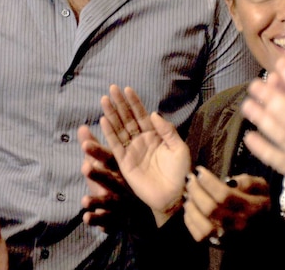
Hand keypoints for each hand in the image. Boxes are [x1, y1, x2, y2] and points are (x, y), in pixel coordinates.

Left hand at [79, 125, 127, 231]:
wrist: (144, 212)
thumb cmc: (121, 180)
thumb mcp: (109, 164)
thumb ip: (94, 147)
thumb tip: (81, 127)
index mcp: (120, 170)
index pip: (109, 160)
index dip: (98, 152)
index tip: (84, 144)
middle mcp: (122, 186)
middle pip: (110, 179)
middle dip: (98, 174)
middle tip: (84, 167)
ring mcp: (120, 203)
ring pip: (109, 201)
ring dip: (97, 201)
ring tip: (84, 201)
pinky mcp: (116, 219)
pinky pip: (108, 222)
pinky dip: (98, 220)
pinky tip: (87, 218)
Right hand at [96, 85, 190, 225]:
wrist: (175, 195)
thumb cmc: (180, 171)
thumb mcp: (179, 147)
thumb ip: (167, 130)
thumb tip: (154, 113)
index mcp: (155, 135)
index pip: (142, 114)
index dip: (135, 102)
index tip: (127, 88)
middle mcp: (141, 140)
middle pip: (128, 118)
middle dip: (120, 103)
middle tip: (112, 88)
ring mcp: (132, 151)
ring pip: (119, 129)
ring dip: (112, 114)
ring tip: (104, 100)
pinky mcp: (125, 163)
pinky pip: (116, 145)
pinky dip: (109, 133)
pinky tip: (104, 120)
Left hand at [182, 167, 270, 243]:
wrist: (263, 231)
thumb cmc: (259, 204)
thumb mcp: (262, 187)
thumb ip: (248, 181)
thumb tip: (230, 182)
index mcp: (252, 207)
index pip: (225, 194)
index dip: (208, 182)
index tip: (199, 171)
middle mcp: (240, 224)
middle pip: (211, 208)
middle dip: (196, 191)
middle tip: (190, 180)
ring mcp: (229, 237)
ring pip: (204, 225)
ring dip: (192, 208)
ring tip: (188, 195)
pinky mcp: (219, 244)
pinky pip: (200, 236)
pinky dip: (190, 221)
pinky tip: (189, 209)